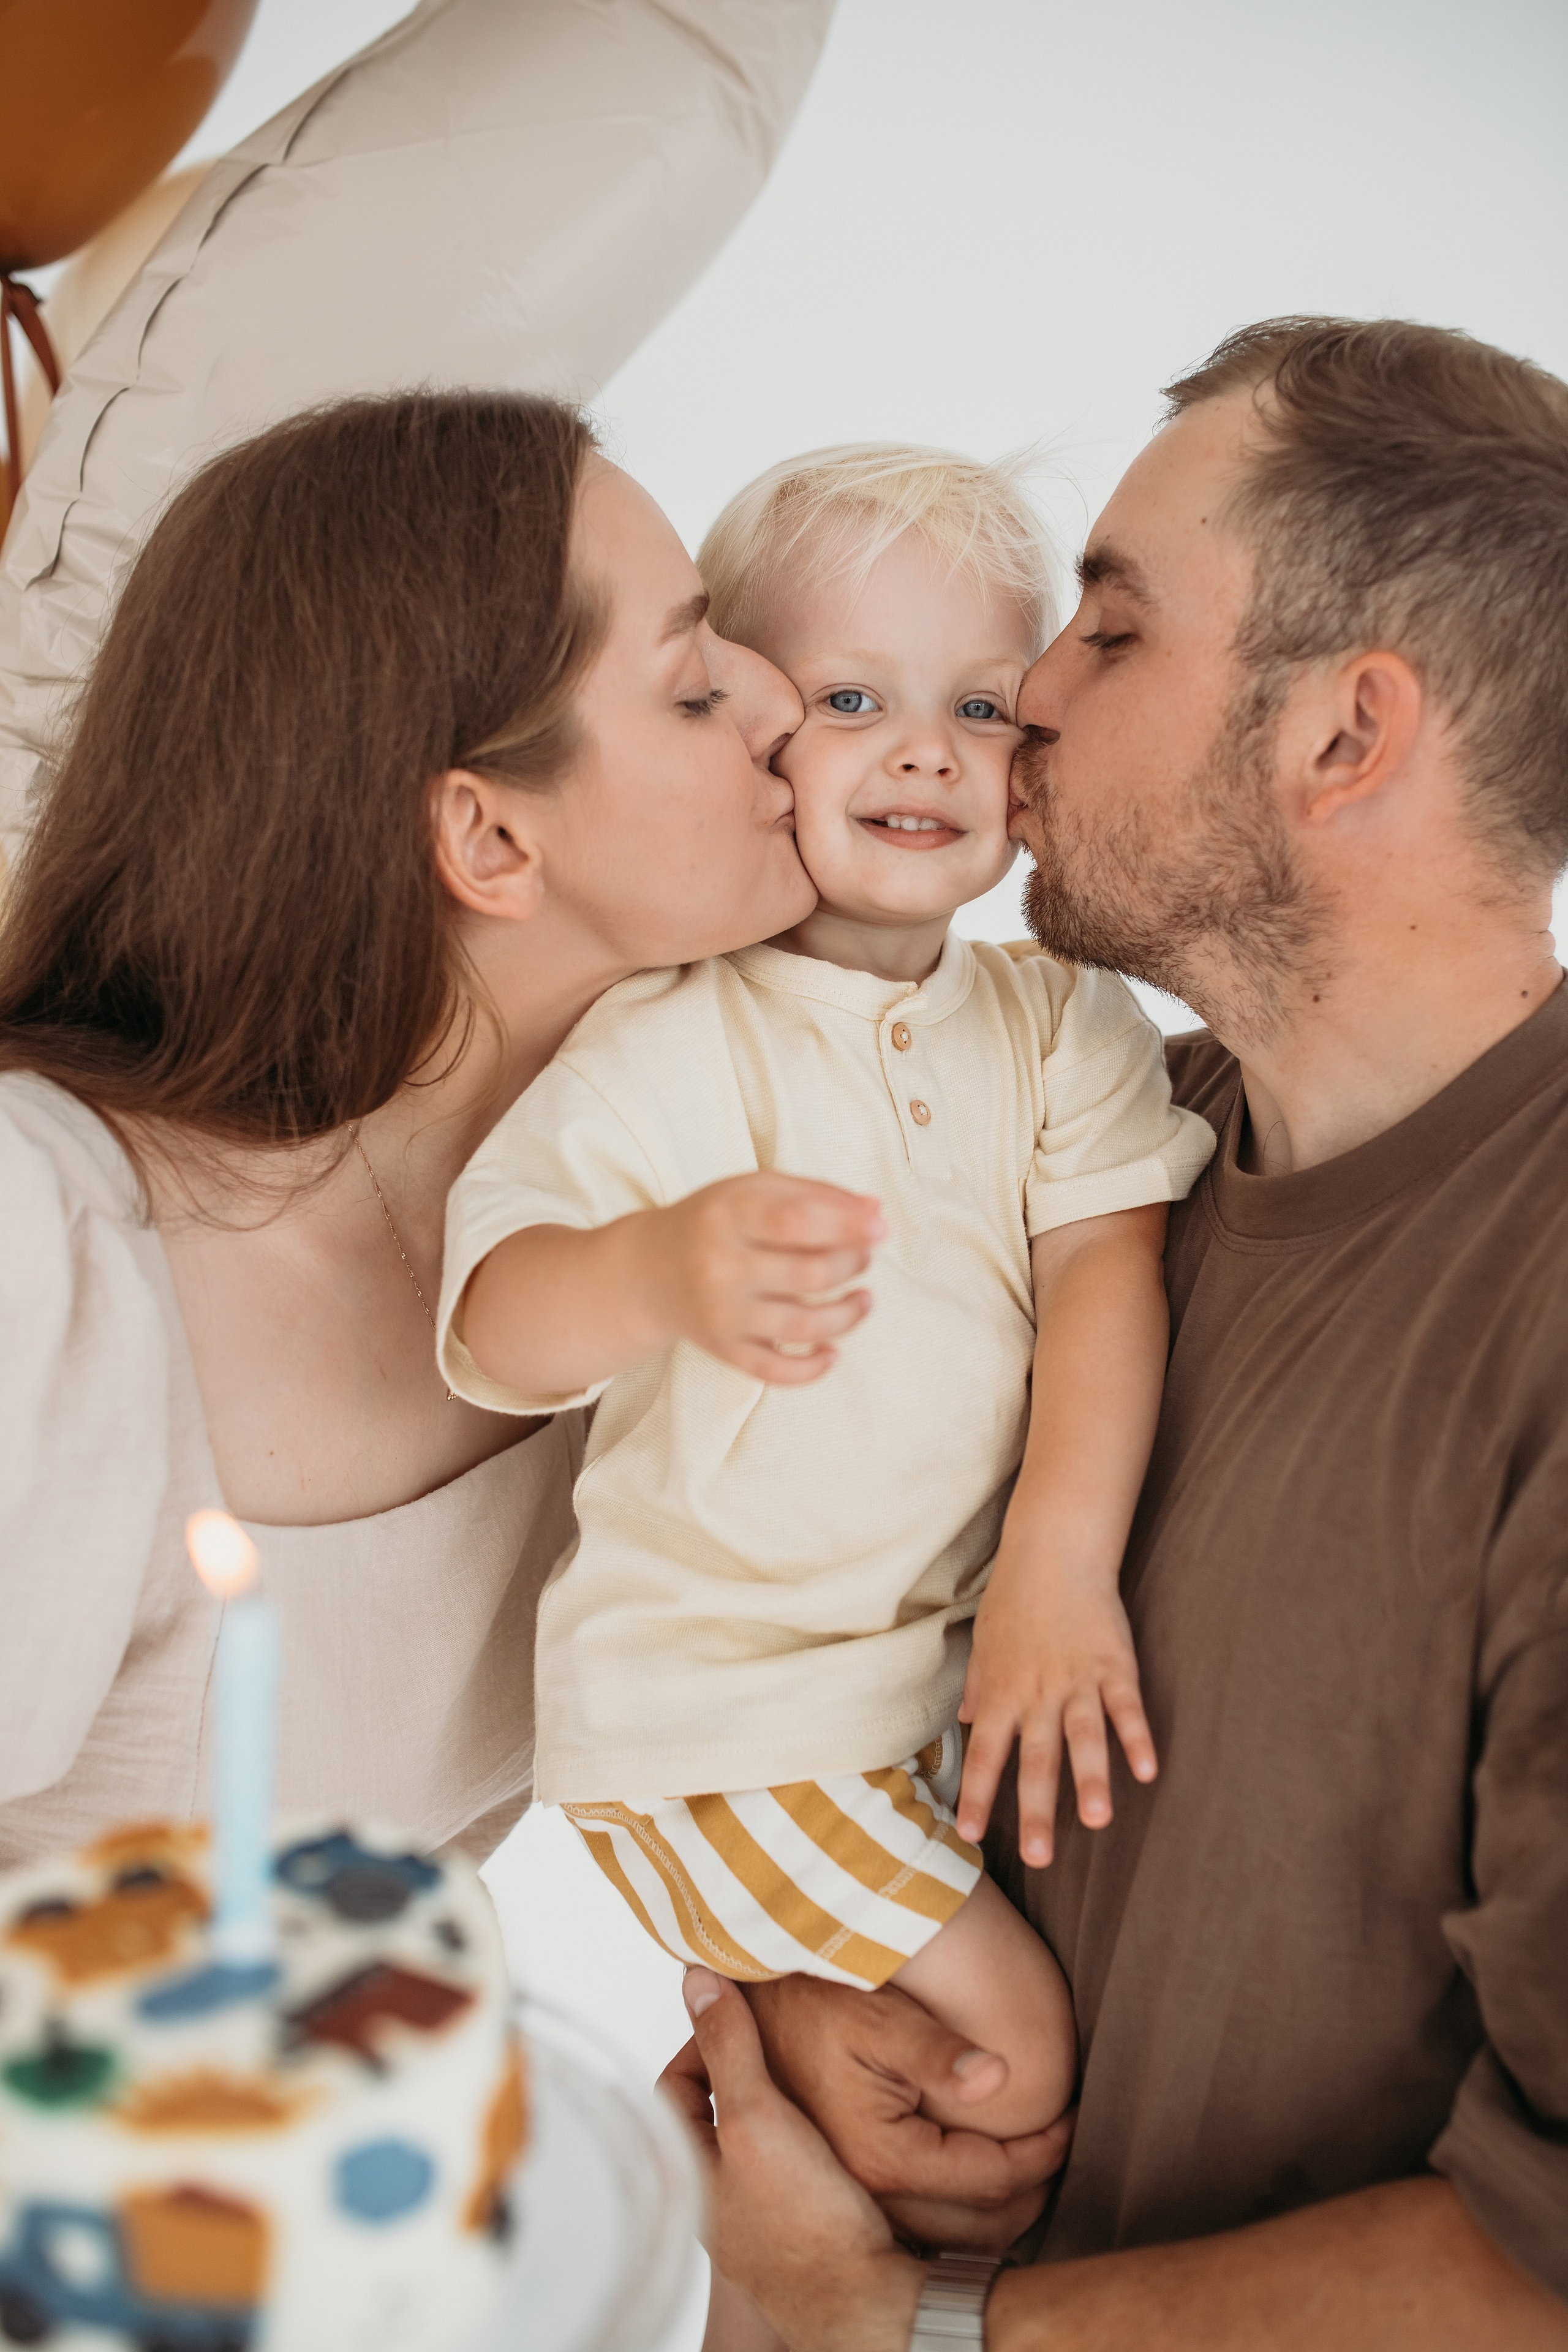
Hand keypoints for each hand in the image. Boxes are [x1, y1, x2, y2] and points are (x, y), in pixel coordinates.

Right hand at [635, 1171, 884, 1385]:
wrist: (650, 1269)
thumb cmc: (716, 1221)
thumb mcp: (756, 1189)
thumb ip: (816, 1194)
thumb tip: (876, 1213)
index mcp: (728, 1215)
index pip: (798, 1221)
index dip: (848, 1226)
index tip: (880, 1229)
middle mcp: (720, 1266)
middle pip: (810, 1274)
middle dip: (853, 1264)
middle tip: (863, 1255)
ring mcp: (722, 1314)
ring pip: (805, 1325)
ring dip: (849, 1315)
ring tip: (862, 1299)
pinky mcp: (724, 1350)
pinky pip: (776, 1371)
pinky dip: (814, 1368)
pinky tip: (833, 1351)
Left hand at [662, 1970, 924, 2351]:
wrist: (864, 2297)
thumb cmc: (805, 2220)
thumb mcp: (755, 2114)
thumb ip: (727, 2045)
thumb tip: (697, 1979)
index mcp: (688, 2175)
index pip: (674, 2088)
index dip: (702, 2043)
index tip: (738, 2017)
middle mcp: (715, 2201)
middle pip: (716, 2111)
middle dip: (746, 2069)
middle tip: (781, 2038)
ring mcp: (758, 2220)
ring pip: (758, 2138)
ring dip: (781, 2102)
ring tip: (814, 2072)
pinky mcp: (800, 2231)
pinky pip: (792, 2166)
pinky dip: (808, 2136)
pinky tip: (837, 2122)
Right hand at [740, 1973, 1071, 2250]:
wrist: (754, 2013)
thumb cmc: (816, 2006)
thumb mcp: (877, 2020)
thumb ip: (938, 2052)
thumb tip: (1002, 2075)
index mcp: (884, 2158)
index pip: (991, 2176)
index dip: (1043, 2152)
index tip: (1072, 2119)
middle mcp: (870, 2193)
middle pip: (979, 2223)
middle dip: (1032, 2190)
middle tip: (1063, 2148)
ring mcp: (857, 2200)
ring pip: (954, 2235)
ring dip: (1001, 2207)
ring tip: (1034, 2165)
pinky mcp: (851, 2192)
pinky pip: (925, 2224)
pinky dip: (963, 2210)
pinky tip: (980, 2178)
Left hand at [957, 1560, 1155, 1864]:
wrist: (1053, 1551)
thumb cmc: (1014, 1599)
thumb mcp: (982, 1644)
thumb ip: (977, 1689)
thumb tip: (963, 1725)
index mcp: (1001, 1692)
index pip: (984, 1753)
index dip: (978, 1794)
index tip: (969, 1834)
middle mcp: (1038, 1694)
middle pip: (1037, 1759)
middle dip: (1037, 1810)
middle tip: (1039, 1858)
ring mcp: (1078, 1681)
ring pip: (1084, 1738)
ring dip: (1092, 1779)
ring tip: (1098, 1821)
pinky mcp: (1115, 1665)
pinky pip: (1126, 1707)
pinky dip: (1137, 1737)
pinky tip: (1148, 1770)